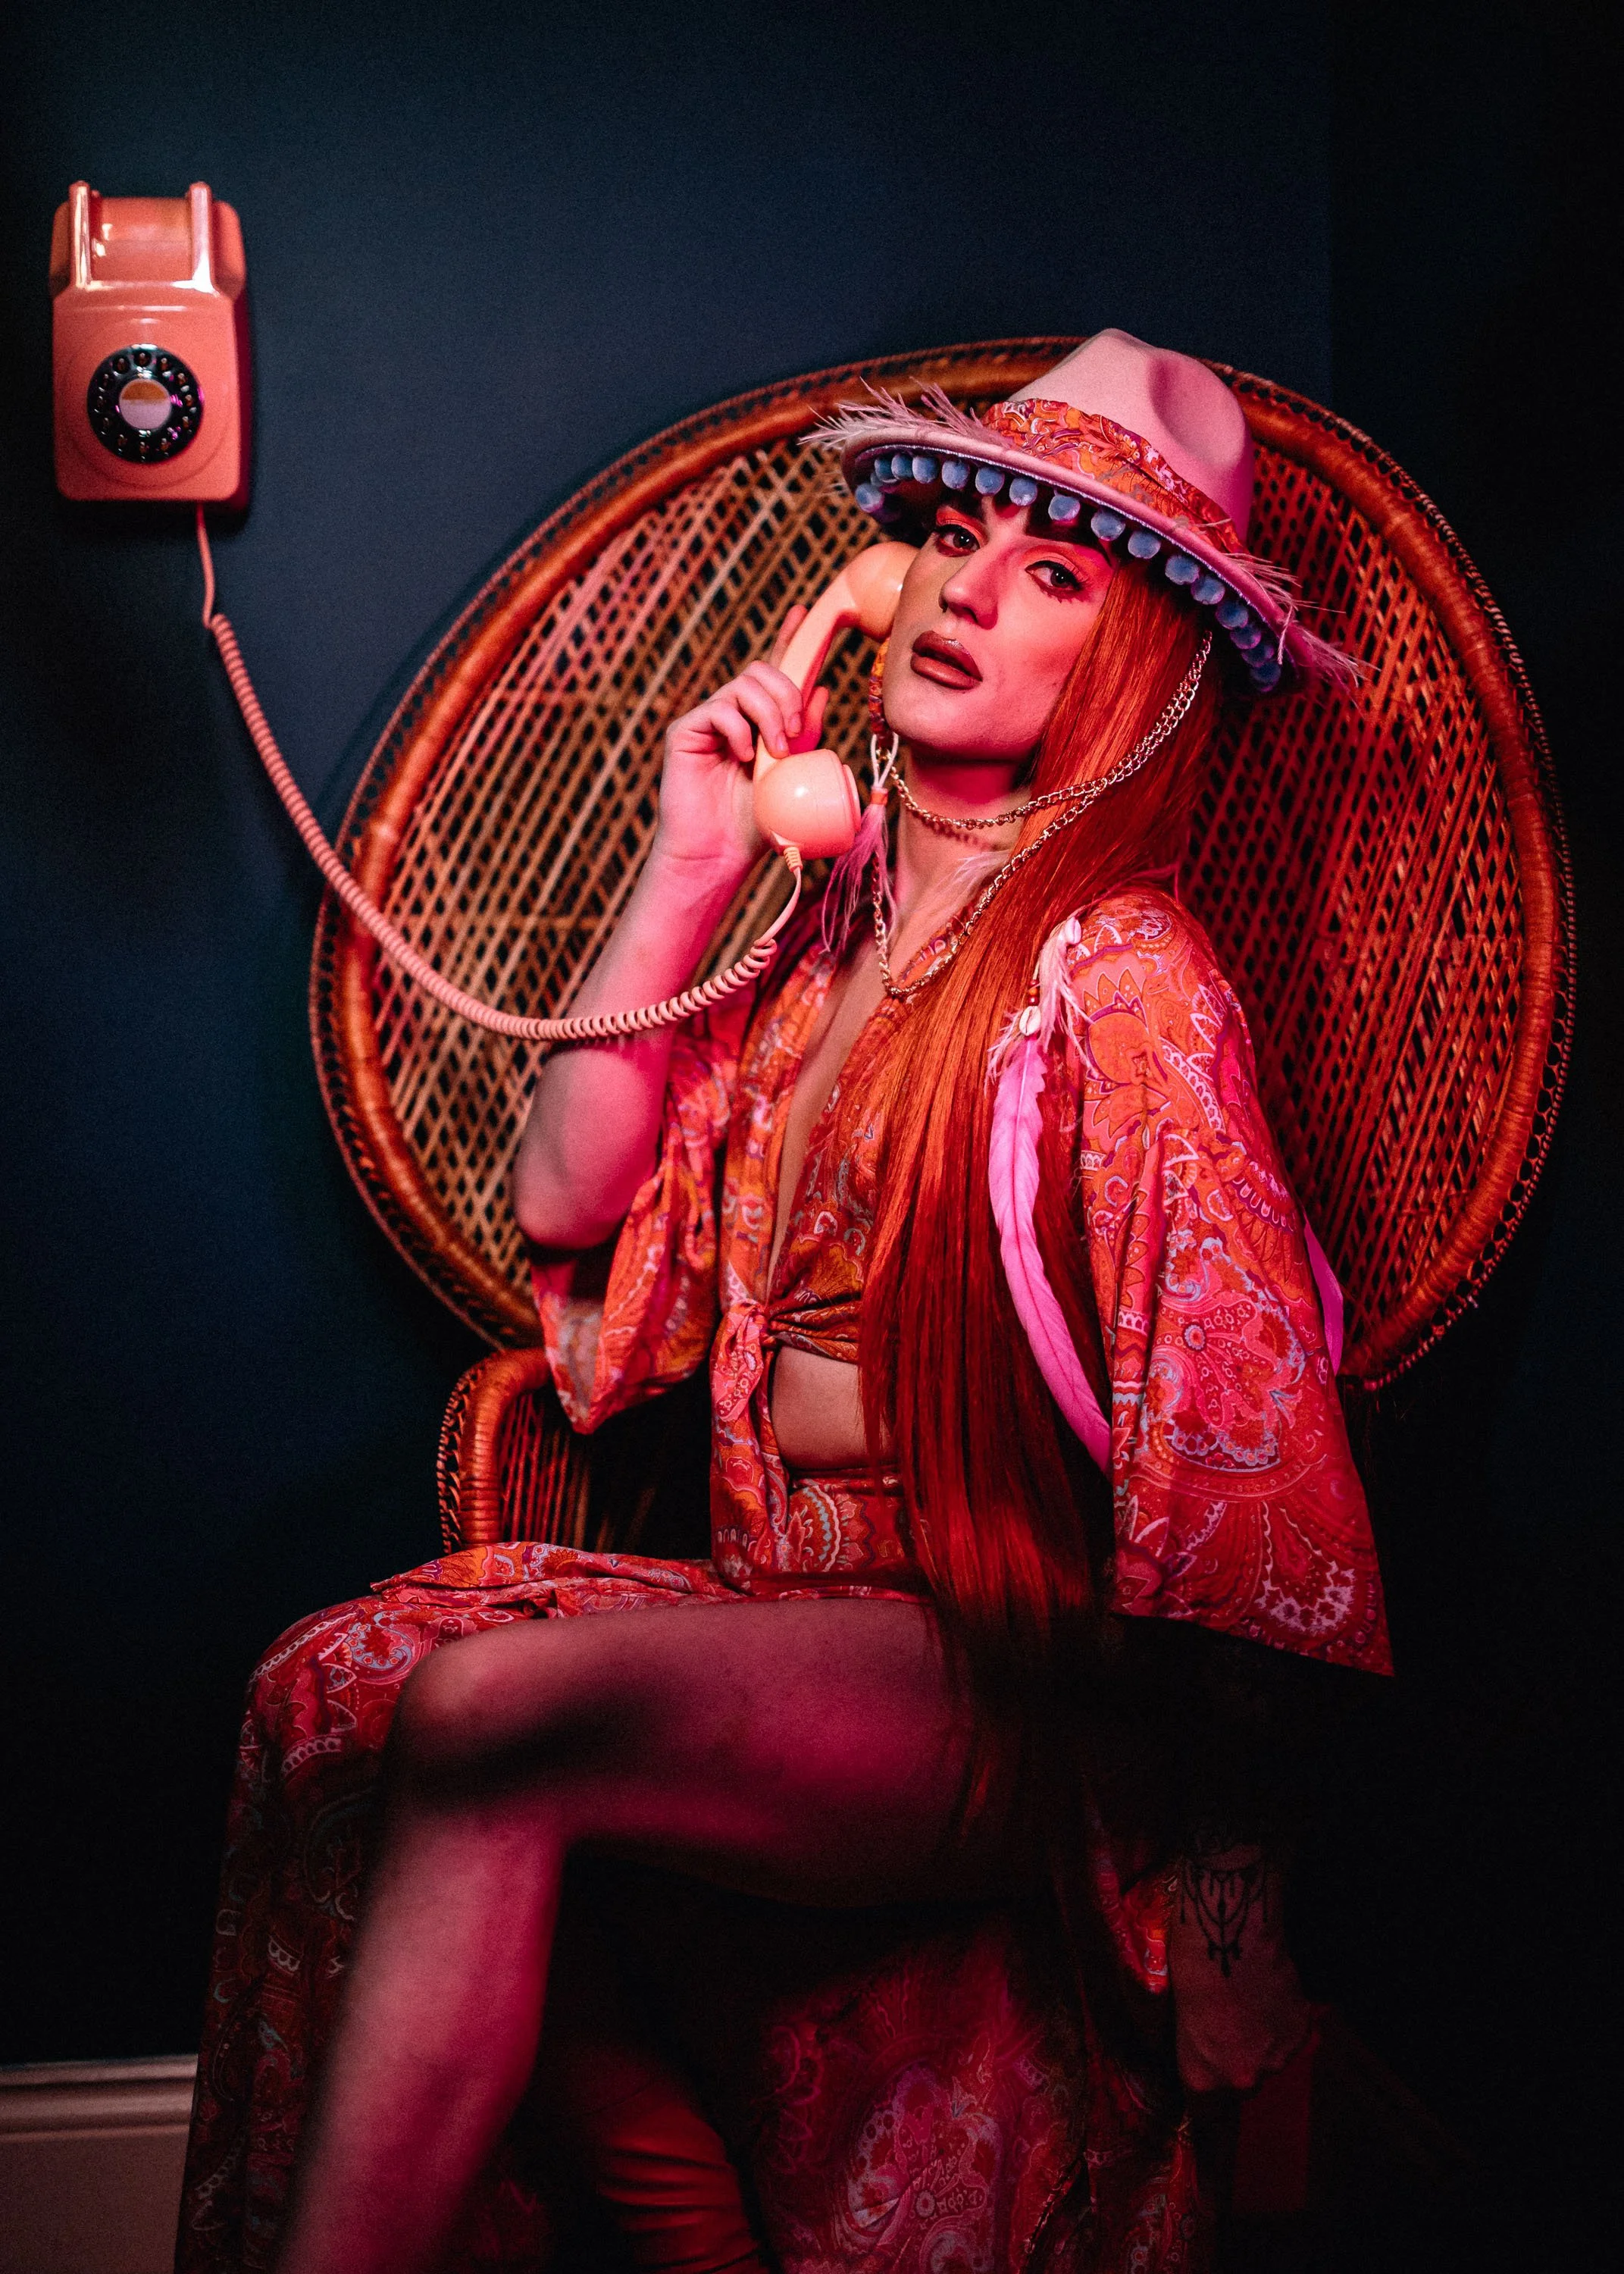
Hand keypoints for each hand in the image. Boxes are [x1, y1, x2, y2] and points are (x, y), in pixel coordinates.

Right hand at [652, 608, 830, 876]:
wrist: (718, 857)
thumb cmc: (756, 825)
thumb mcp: (793, 777)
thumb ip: (806, 736)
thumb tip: (823, 690)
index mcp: (762, 721)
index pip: (778, 671)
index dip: (792, 639)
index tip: (807, 612)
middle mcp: (735, 715)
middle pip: (763, 671)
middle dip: (787, 693)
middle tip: (794, 734)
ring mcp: (709, 721)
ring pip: (743, 685)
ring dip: (768, 713)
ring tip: (775, 752)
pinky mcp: (686, 732)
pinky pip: (717, 709)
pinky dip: (738, 729)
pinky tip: (744, 758)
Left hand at [1167, 1849, 1314, 2095]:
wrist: (1230, 1931)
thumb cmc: (1188, 1965)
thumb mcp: (1178, 2016)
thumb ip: (1197, 2049)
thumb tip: (1207, 2054)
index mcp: (1202, 2077)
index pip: (1206, 2117)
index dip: (1208, 2115)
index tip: (1212, 2121)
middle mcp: (1241, 2078)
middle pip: (1242, 2085)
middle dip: (1237, 2063)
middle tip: (1231, 2028)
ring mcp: (1276, 2058)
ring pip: (1270, 2061)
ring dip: (1263, 2042)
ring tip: (1252, 2003)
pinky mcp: (1300, 2033)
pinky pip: (1290, 2037)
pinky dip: (1283, 2021)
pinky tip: (1270, 1993)